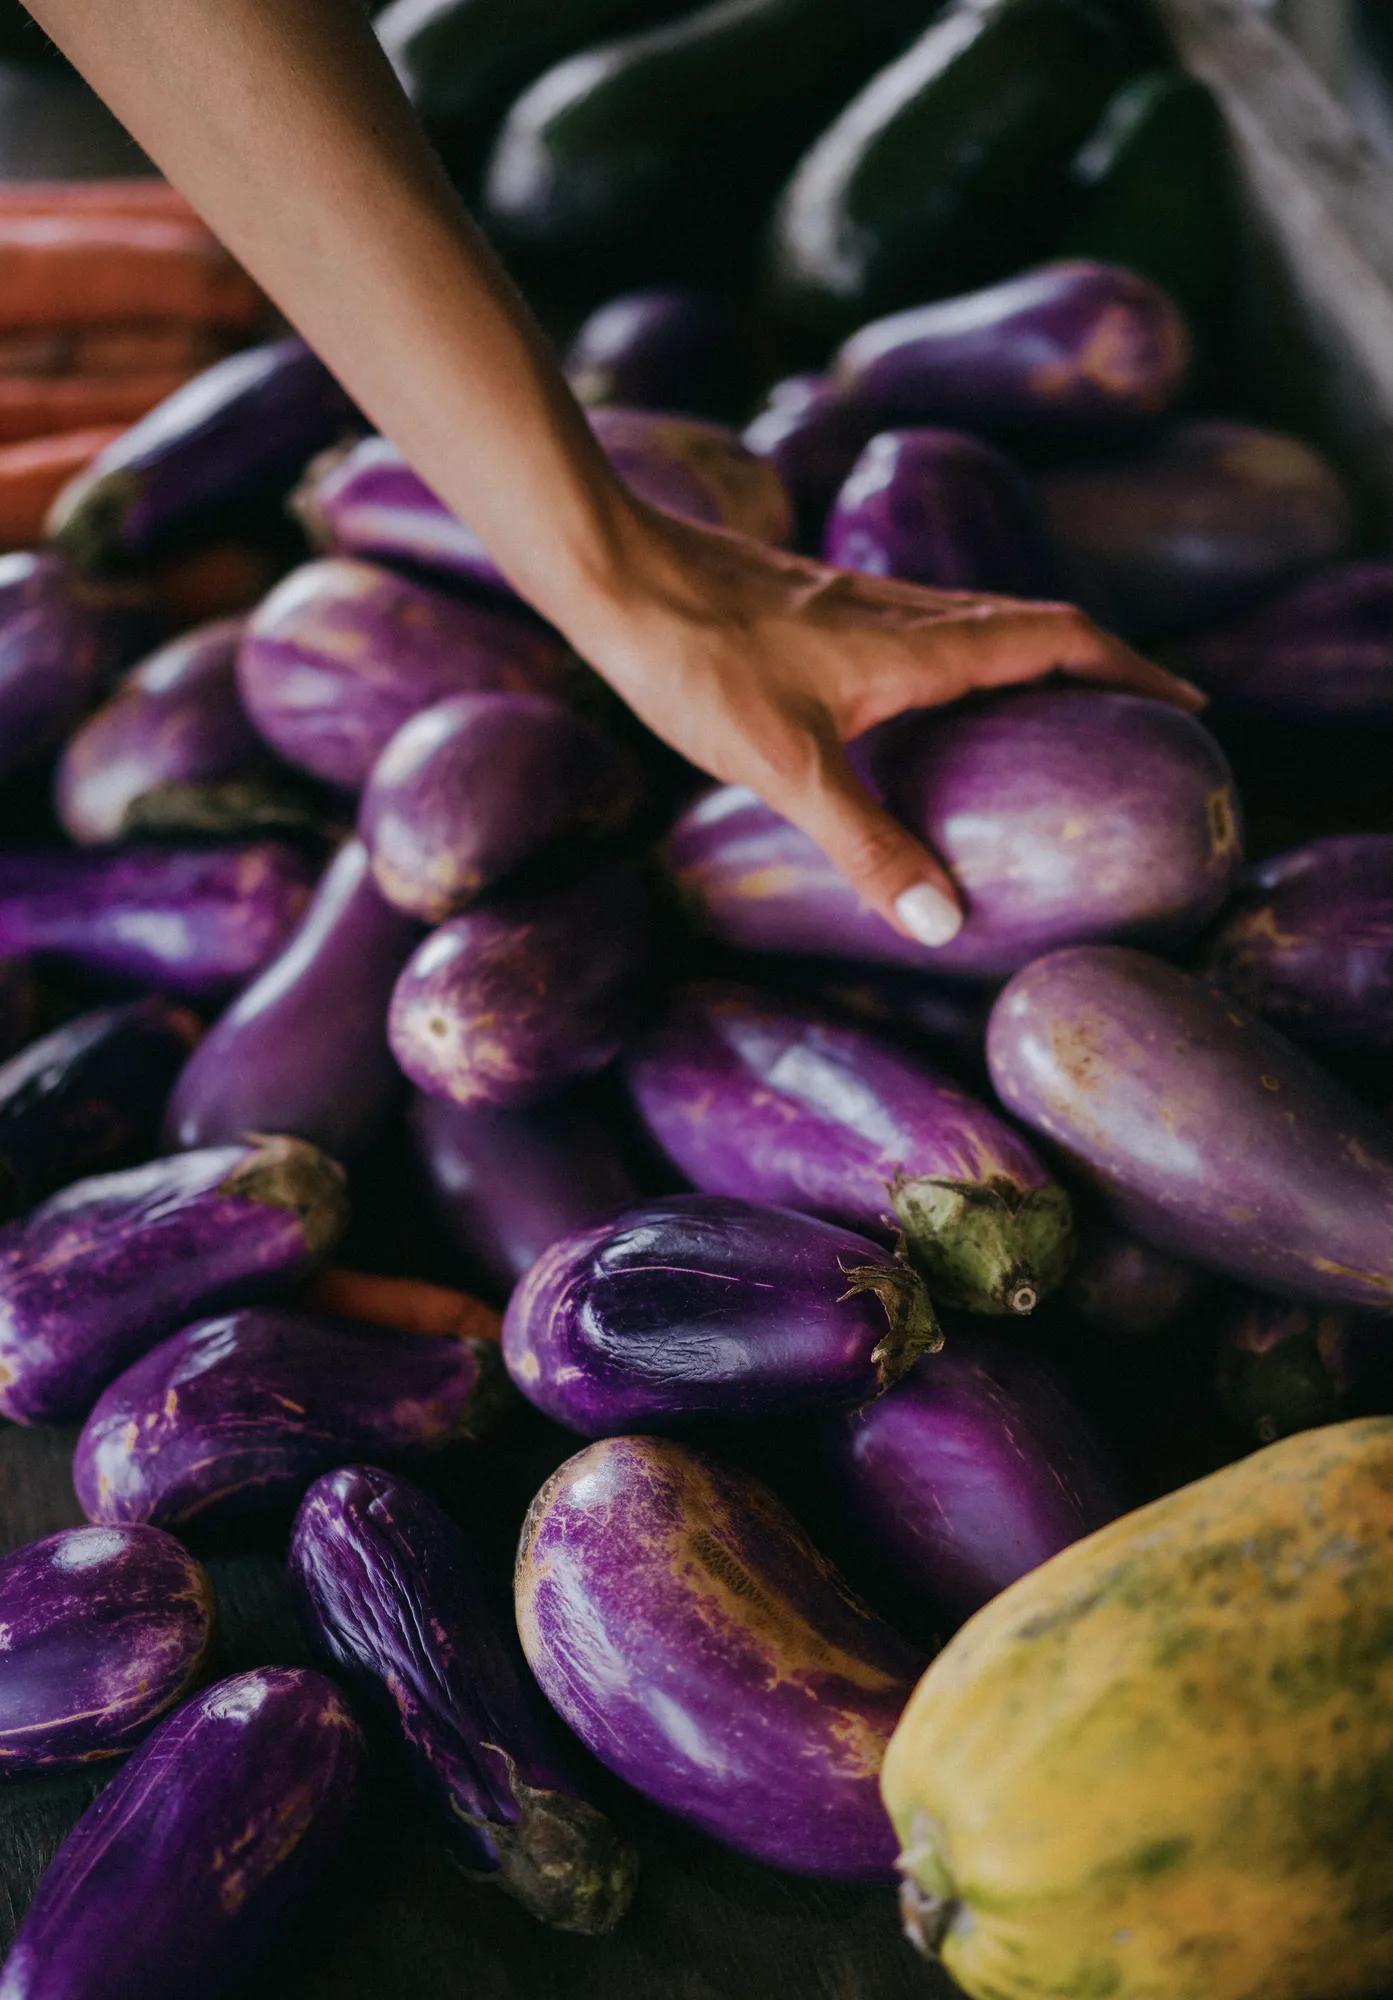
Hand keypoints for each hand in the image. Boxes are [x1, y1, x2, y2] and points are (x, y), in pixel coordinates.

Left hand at [567, 504, 1206, 947]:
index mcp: (921, 645)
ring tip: (1066, 715)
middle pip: (1036, 624)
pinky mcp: (821, 615)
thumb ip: (867, 844)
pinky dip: (972, 663)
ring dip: (1040, 660)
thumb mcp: (785, 766)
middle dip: (1102, 666)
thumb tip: (944, 923)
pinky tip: (934, 706)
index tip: (1186, 700)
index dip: (1129, 667)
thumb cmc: (697, 661)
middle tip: (1146, 714)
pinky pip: (929, 632)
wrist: (617, 576)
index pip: (1059, 639)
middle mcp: (906, 614)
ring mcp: (863, 609)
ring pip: (982, 624)